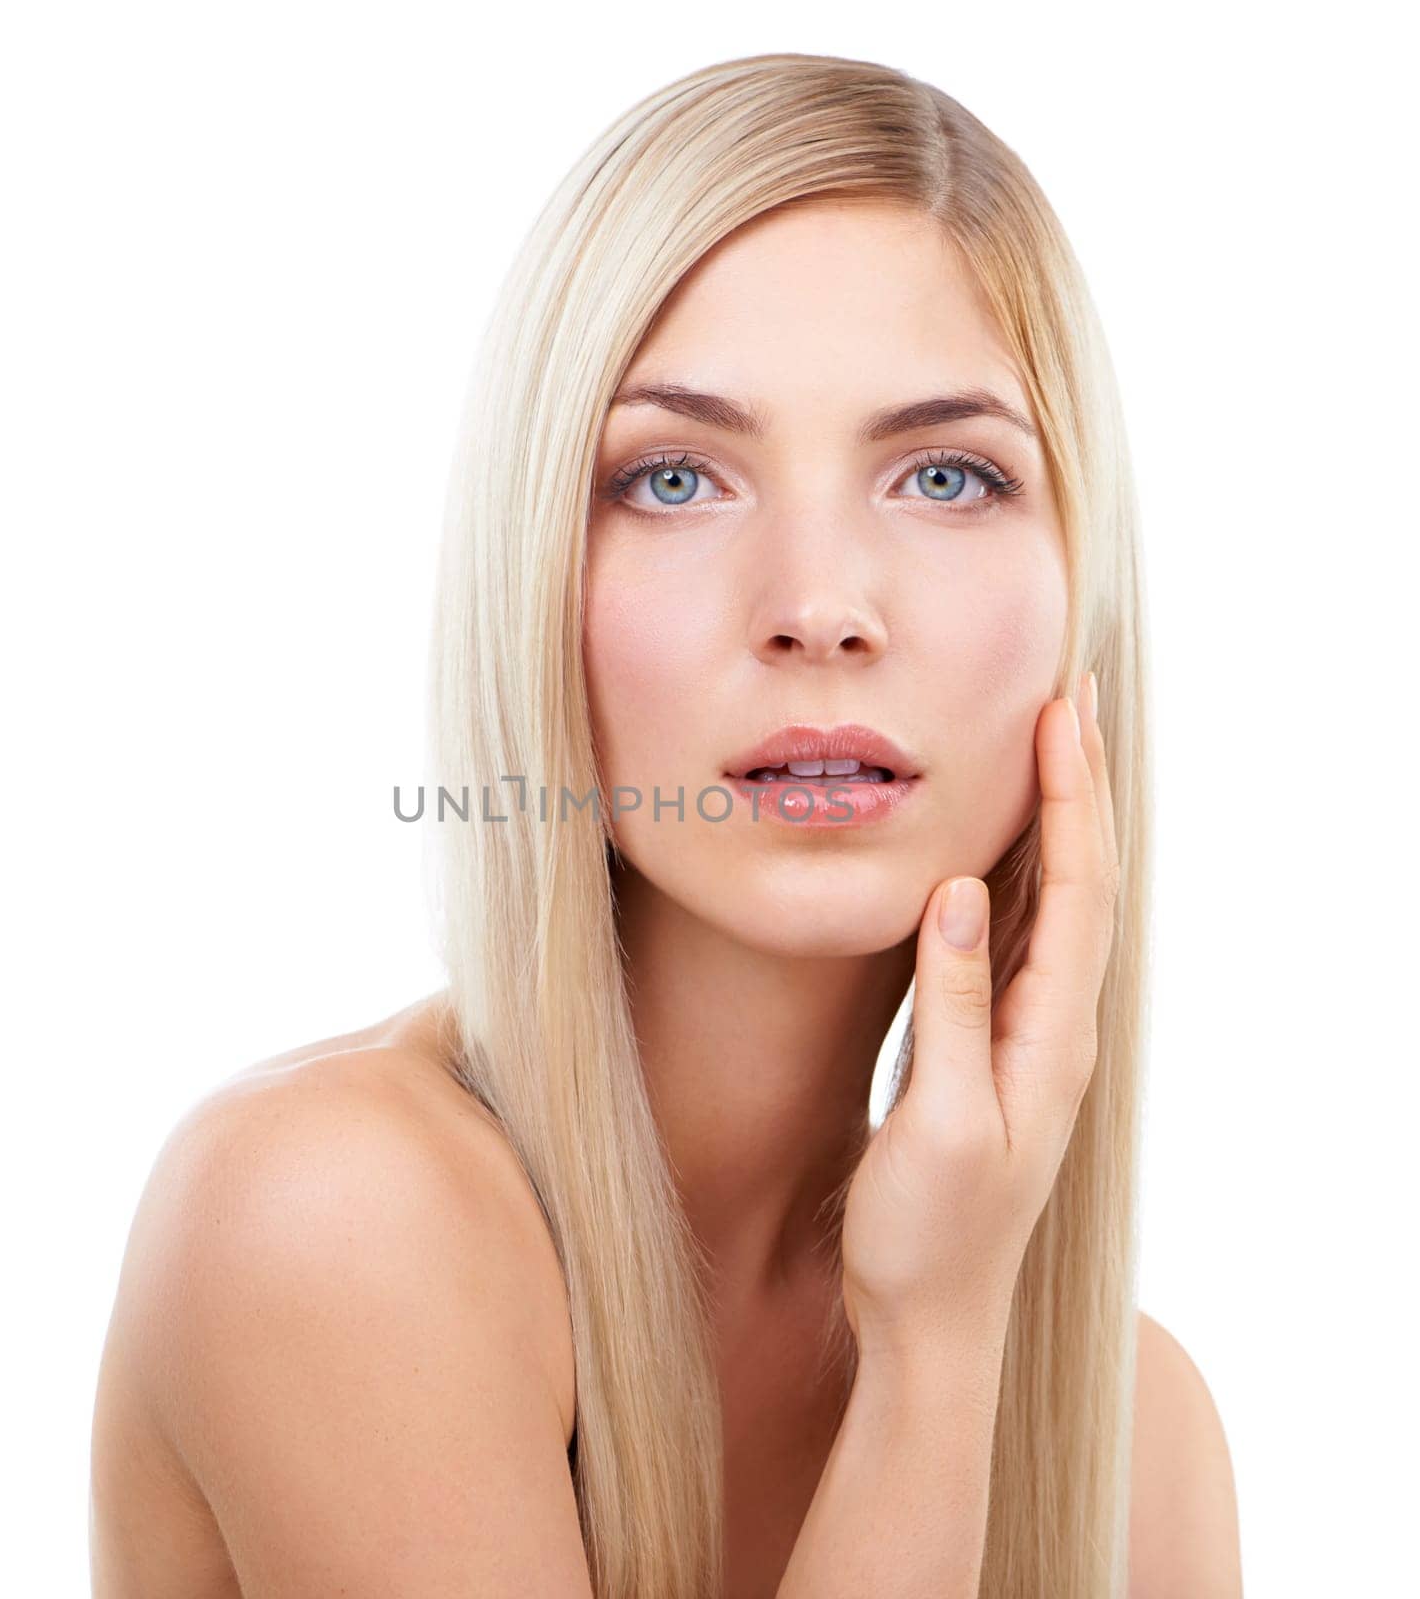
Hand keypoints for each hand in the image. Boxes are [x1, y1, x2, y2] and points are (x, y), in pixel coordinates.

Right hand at [840, 672, 1119, 1360]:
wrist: (932, 1316)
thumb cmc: (931, 1232)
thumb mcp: (939, 1120)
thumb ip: (955, 1005)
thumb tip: (961, 890)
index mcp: (1053, 1037)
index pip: (1079, 892)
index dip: (1071, 798)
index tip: (1060, 714)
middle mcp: (1056, 1027)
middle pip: (1084, 883)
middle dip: (1081, 786)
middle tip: (1069, 698)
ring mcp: (1030, 1037)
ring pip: (1058, 906)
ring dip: (1058, 822)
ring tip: (1046, 749)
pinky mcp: (994, 1047)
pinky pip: (1022, 941)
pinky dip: (1023, 877)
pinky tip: (1001, 852)